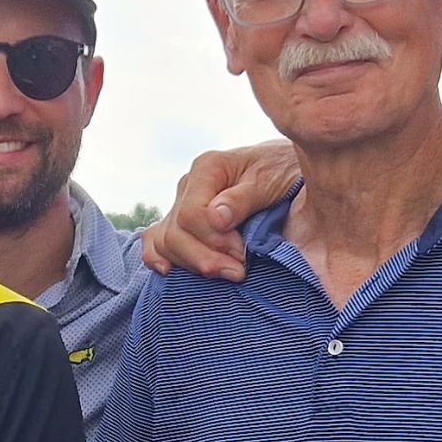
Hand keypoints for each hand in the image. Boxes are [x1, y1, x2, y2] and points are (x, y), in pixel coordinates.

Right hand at [138, 140, 299, 280]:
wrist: (285, 170)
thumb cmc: (282, 172)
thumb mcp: (271, 181)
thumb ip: (243, 199)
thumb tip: (215, 219)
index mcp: (207, 168)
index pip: (191, 214)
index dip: (213, 241)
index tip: (242, 253)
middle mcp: (188, 184)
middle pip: (175, 232)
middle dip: (205, 258)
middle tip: (238, 272)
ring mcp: (181, 203)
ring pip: (165, 241)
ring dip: (192, 263)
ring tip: (226, 273)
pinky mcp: (182, 222)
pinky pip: (156, 240)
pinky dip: (157, 257)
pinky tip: (167, 271)